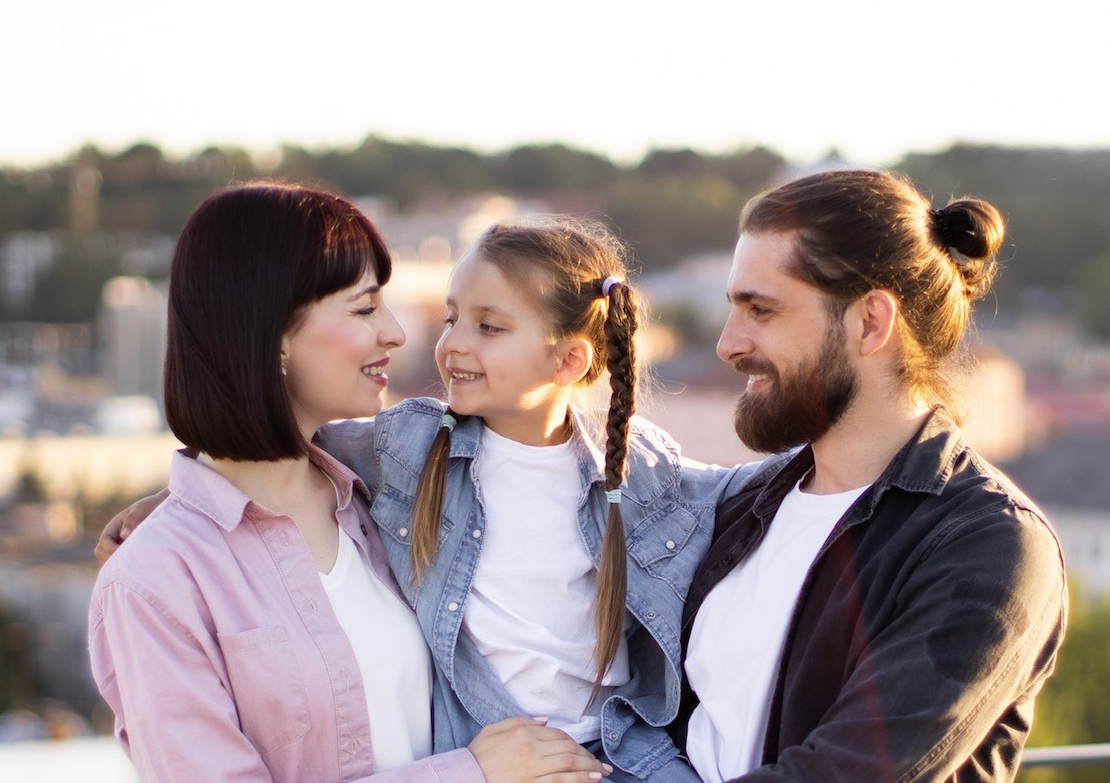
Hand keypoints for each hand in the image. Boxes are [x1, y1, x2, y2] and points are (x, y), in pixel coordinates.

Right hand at [93, 488, 169, 563]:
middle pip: (100, 552)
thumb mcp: (141, 509)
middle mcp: (114, 536)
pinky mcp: (128, 551)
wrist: (164, 507)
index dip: (110, 548)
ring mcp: (120, 544)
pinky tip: (136, 566)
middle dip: (109, 558)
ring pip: (108, 559)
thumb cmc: (152, 506)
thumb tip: (124, 536)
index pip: (104, 541)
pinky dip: (124, 565)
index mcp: (114, 525)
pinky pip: (120, 562)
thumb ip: (132, 520)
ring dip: (116, 563)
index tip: (124, 551)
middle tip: (127, 562)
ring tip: (132, 564)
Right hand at [469, 717, 612, 782]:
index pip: (558, 735)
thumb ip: (519, 721)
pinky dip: (578, 780)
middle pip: (567, 749)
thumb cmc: (476, 757)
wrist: (463, 779)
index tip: (583, 752)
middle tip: (600, 764)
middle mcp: (531, 749)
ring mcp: (532, 770)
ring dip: (589, 767)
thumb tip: (544, 720)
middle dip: (587, 756)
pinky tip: (591, 781)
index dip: (574, 743)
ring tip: (602, 773)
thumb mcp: (493, 730)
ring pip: (568, 764)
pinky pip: (560, 782)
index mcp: (523, 733)